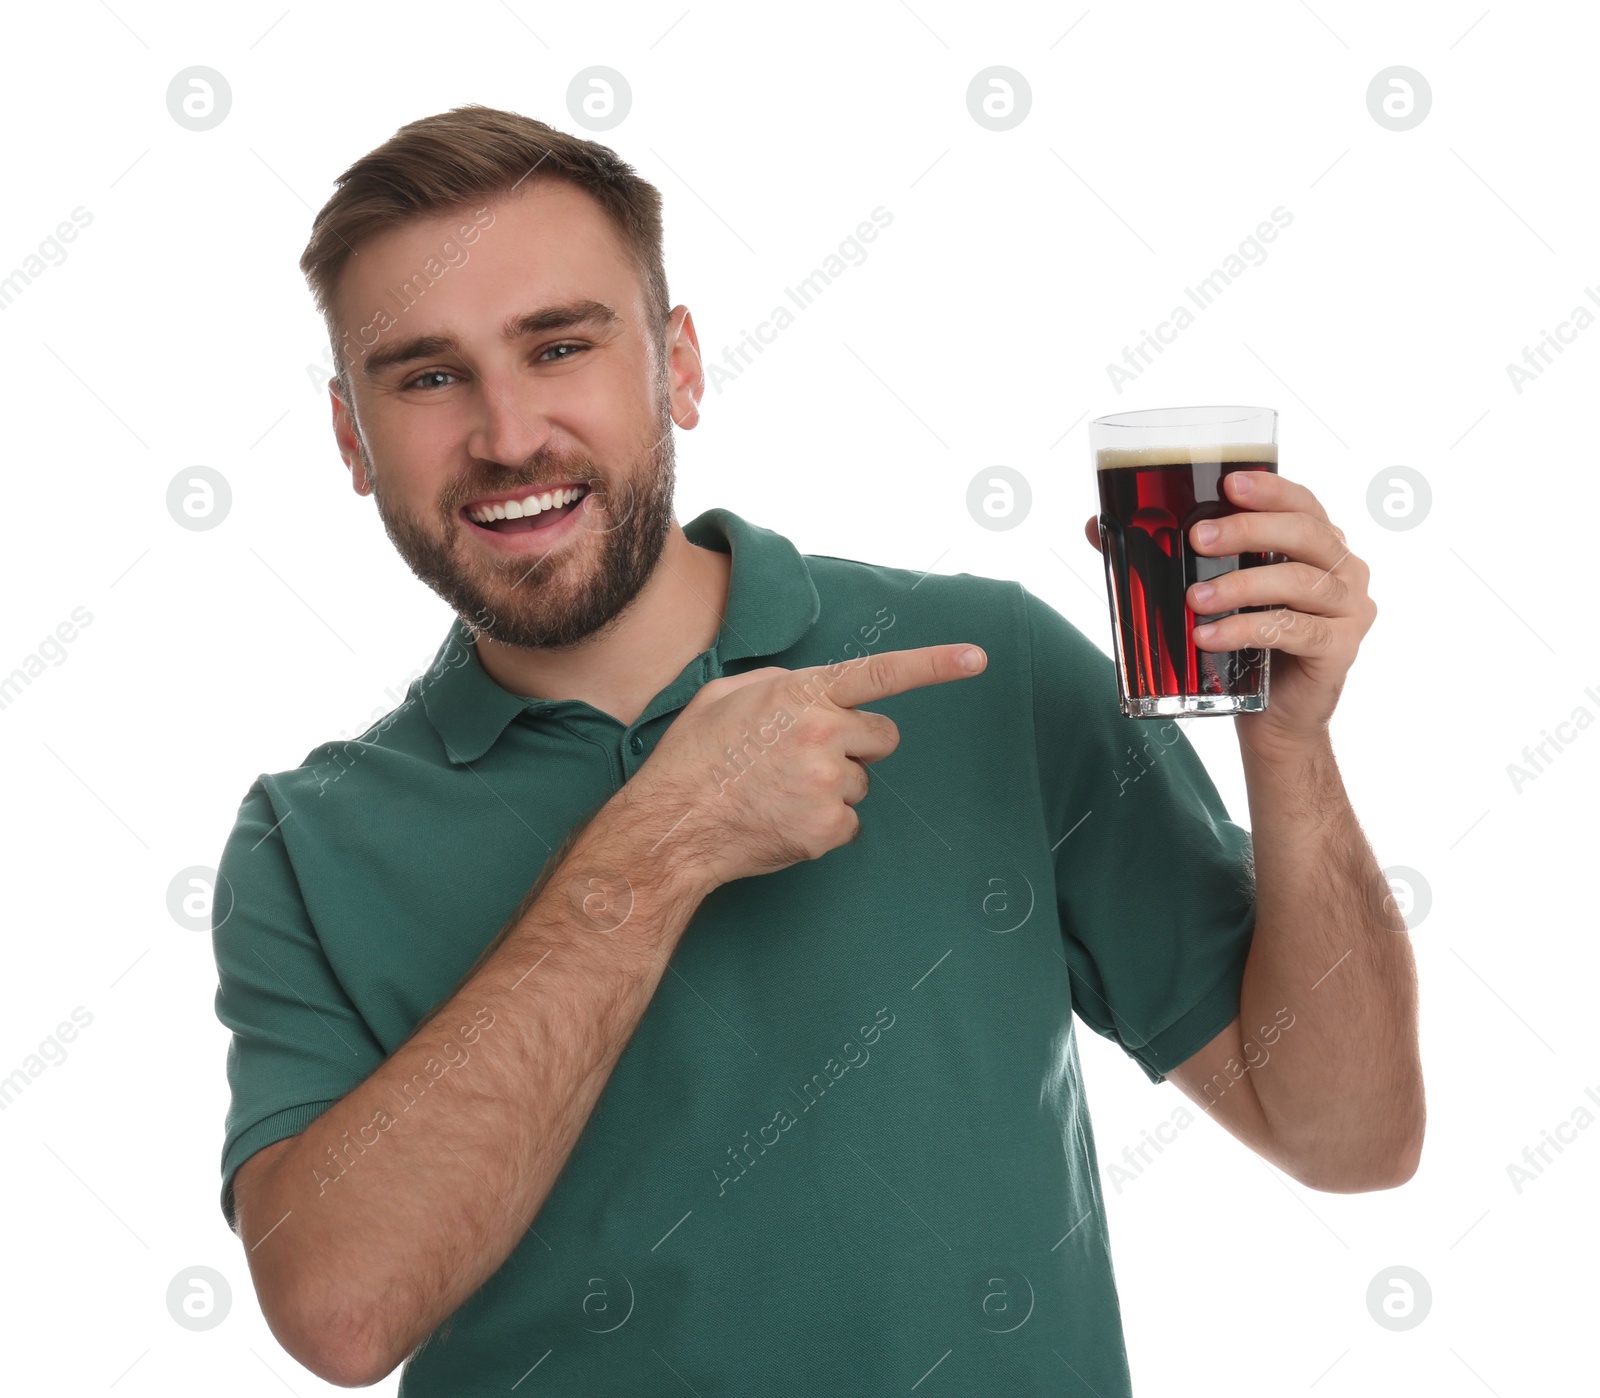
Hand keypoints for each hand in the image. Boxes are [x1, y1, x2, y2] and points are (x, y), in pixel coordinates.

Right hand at [630, 644, 987, 887]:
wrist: (672, 826)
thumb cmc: (693, 758)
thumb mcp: (726, 695)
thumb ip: (781, 684)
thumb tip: (813, 691)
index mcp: (801, 694)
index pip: (880, 673)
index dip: (934, 664)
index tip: (977, 658)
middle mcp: (822, 732)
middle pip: (882, 737)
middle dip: (857, 746)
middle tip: (805, 759)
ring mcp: (828, 782)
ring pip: (862, 781)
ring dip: (833, 787)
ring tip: (779, 792)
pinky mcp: (828, 827)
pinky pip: (850, 821)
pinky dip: (823, 824)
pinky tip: (783, 819)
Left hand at [1082, 470, 1375, 754]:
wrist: (1276, 720)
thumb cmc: (1245, 647)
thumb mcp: (1211, 593)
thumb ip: (1164, 557)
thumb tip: (1096, 526)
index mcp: (1320, 545)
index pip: (1302, 503)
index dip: (1270, 489)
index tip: (1229, 485)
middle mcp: (1345, 570)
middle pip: (1305, 534)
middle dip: (1248, 531)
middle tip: (1196, 538)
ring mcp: (1350, 609)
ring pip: (1299, 582)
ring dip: (1240, 585)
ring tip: (1194, 598)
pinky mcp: (1340, 649)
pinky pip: (1294, 630)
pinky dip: (1246, 629)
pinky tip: (1208, 637)